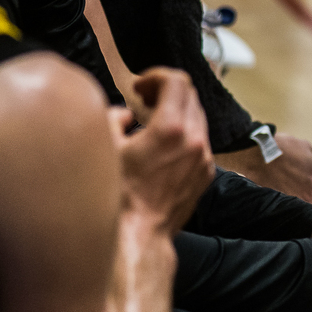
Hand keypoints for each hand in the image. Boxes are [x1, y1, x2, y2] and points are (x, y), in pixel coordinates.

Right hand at [115, 68, 214, 233]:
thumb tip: (122, 114)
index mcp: (172, 130)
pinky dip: (185, 132)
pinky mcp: (206, 173)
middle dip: (166, 90)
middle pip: (190, 96)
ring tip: (151, 120)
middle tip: (143, 98)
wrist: (139, 235)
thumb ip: (111, 118)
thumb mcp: (105, 149)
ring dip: (177, 111)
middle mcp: (195, 142)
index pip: (177, 81)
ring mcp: (205, 159)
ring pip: (198, 117)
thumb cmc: (118, 198)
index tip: (141, 85)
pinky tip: (163, 144)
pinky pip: (200, 140)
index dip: (156, 76)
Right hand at [216, 133, 311, 206]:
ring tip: (289, 198)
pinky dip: (282, 208)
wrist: (256, 153)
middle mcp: (310, 196)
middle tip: (304, 196)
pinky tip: (277, 198)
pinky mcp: (278, 206)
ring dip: (298, 209)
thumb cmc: (283, 147)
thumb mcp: (306, 148)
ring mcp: (293, 203)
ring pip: (301, 215)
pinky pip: (285, 212)